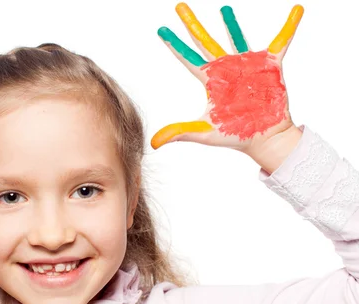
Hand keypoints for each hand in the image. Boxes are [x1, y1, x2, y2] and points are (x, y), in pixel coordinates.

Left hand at [152, 3, 302, 158]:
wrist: (265, 138)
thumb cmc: (235, 136)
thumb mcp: (204, 133)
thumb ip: (180, 132)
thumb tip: (153, 142)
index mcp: (211, 81)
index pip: (187, 58)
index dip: (174, 44)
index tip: (161, 30)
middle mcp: (227, 69)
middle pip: (204, 40)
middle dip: (192, 23)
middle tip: (179, 6)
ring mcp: (248, 65)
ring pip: (236, 37)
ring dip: (230, 22)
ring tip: (222, 8)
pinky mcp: (270, 65)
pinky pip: (282, 41)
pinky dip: (290, 26)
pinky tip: (297, 10)